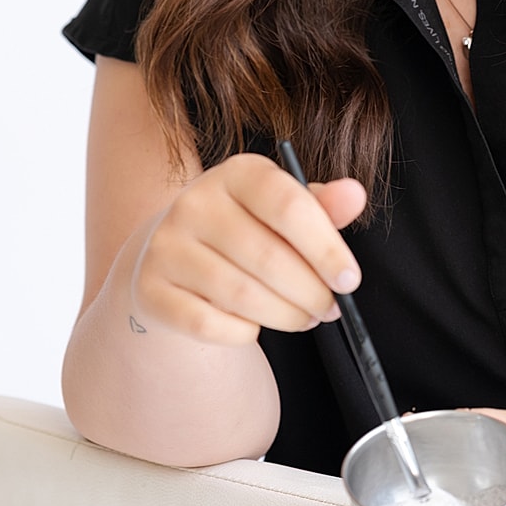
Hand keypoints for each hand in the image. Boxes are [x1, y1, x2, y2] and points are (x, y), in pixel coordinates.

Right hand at [131, 153, 365, 344]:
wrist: (175, 253)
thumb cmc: (247, 229)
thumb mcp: (285, 208)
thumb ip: (322, 205)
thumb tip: (355, 194)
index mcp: (237, 173)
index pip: (288, 206)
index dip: (325, 247)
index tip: (349, 280)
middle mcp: (194, 203)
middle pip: (267, 257)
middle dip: (311, 292)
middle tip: (330, 308)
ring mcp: (166, 246)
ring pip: (241, 295)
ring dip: (285, 315)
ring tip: (305, 318)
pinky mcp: (150, 289)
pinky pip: (208, 324)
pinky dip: (242, 332)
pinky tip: (256, 326)